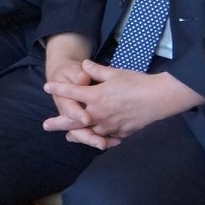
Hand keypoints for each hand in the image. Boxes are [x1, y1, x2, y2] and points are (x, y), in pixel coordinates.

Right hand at [37, 34, 101, 139]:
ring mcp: (82, 120)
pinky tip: (118, 140)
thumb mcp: (72, 70)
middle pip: (80, 130)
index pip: (71, 110)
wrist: (62, 81)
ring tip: (109, 144)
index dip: (78, 115)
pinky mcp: (90, 124)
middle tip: (100, 143)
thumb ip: (78, 74)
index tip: (86, 119)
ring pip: (88, 135)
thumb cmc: (68, 74)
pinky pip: (98, 135)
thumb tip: (83, 77)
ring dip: (98, 141)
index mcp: (67, 101)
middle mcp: (74, 114)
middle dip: (89, 137)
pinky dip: (107, 139)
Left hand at [44, 63, 204, 149]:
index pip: (71, 92)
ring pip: (87, 133)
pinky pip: (105, 138)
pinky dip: (97, 138)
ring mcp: (108, 126)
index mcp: (95, 96)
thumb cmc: (137, 83)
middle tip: (45, 125)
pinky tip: (95, 139)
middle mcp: (98, 114)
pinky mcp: (119, 133)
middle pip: (73, 120)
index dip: (58, 88)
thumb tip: (84, 65)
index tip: (47, 87)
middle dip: (58, 122)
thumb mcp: (115, 73)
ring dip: (77, 134)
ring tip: (68, 136)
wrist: (158, 99)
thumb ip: (97, 70)